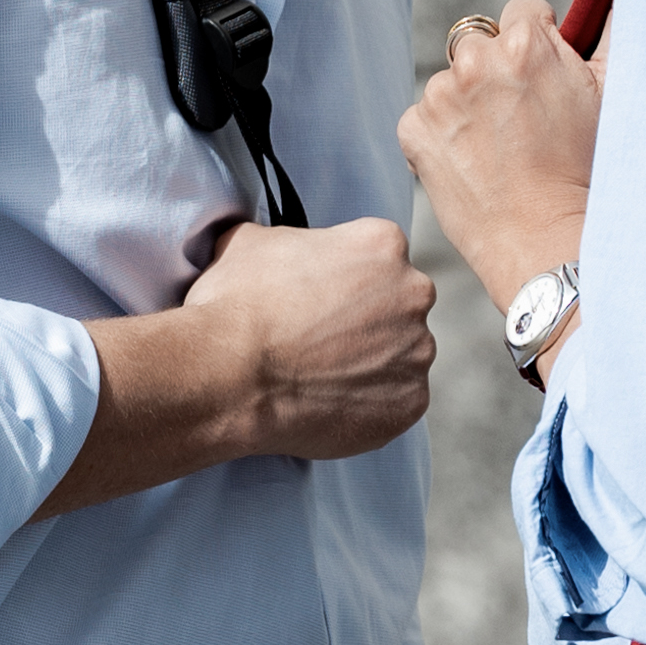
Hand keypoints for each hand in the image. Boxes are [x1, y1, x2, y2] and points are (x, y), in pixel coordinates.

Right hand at [184, 215, 436, 462]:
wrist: (229, 376)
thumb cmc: (238, 307)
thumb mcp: (250, 240)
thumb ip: (287, 239)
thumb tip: (279, 250)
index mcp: (382, 243)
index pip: (379, 257)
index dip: (348, 280)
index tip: (323, 299)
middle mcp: (413, 293)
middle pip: (400, 305)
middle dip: (368, 321)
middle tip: (322, 341)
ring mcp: (416, 352)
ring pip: (401, 356)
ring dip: (371, 365)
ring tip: (321, 376)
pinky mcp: (410, 402)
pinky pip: (397, 402)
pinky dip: (370, 405)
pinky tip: (330, 403)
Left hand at [397, 0, 601, 319]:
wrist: (545, 239)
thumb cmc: (587, 170)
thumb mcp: (612, 93)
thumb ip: (612, 31)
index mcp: (526, 42)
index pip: (523, 12)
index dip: (538, 45)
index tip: (544, 80)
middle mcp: (475, 60)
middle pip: (482, 43)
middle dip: (499, 71)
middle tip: (523, 120)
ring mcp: (439, 96)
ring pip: (453, 82)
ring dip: (469, 104)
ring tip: (500, 148)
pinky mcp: (413, 131)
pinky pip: (425, 118)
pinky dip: (442, 136)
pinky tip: (473, 163)